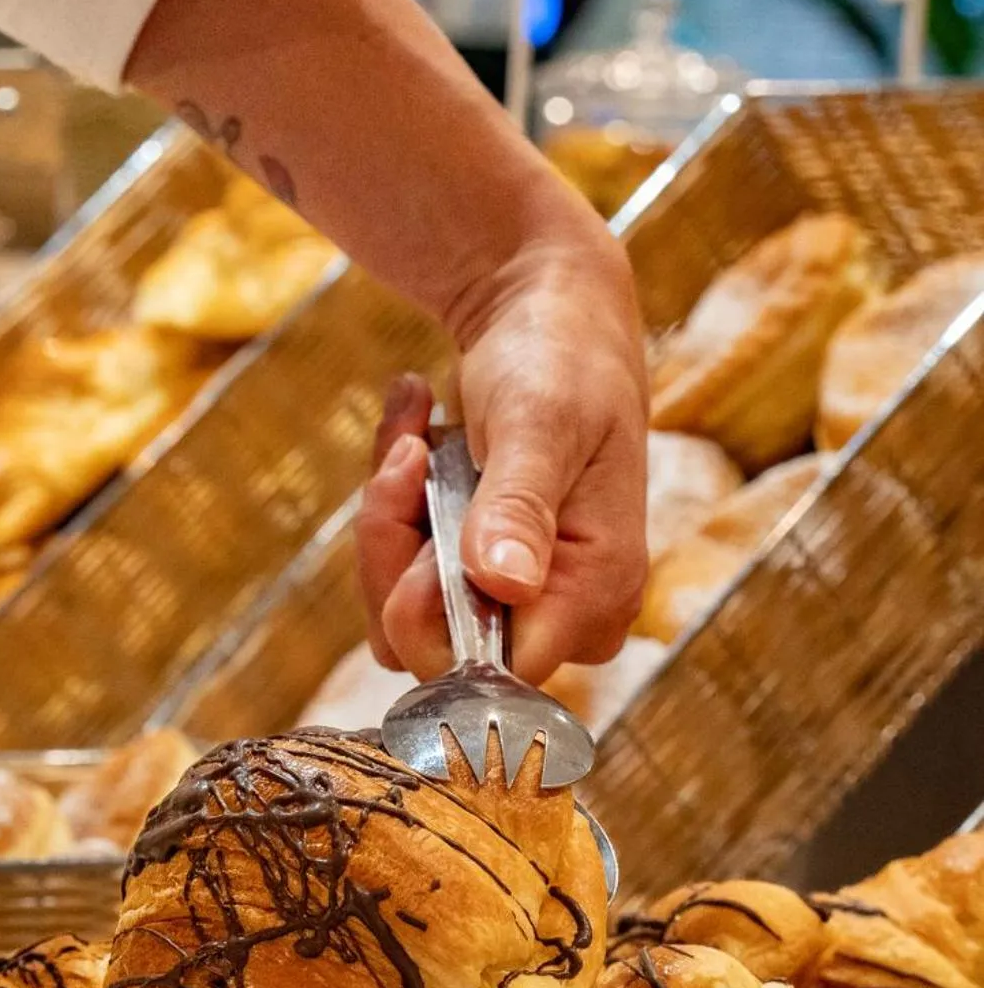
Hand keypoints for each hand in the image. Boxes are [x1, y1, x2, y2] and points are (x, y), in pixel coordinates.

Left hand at [356, 229, 648, 686]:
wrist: (545, 316)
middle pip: (435, 648)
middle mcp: (563, 616)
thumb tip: (503, 580)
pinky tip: (413, 436)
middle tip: (408, 454)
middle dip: (396, 546)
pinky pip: (398, 582)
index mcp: (598, 592)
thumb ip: (519, 503)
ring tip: (413, 432)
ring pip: (402, 618)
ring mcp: (515, 603)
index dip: (433, 608)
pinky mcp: (476, 584)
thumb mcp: (539, 420)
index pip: (492, 670)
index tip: (421, 502)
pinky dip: (391, 508)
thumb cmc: (560, 358)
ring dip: (389, 517)